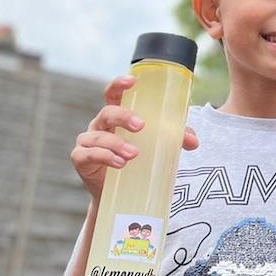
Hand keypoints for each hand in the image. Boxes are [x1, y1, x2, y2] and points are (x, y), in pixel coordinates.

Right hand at [71, 75, 198, 201]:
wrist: (122, 194)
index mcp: (117, 116)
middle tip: (141, 126)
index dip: (119, 84)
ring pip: (98, 136)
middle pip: (107, 112)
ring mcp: (88, 141)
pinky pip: (88, 154)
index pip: (113, 93)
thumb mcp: (158, 146)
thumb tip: (194, 142)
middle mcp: (100, 125)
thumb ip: (176, 139)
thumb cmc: (139, 160)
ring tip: (134, 154)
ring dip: (116, 143)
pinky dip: (105, 157)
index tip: (132, 81)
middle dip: (123, 116)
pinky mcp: (81, 160)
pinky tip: (120, 163)